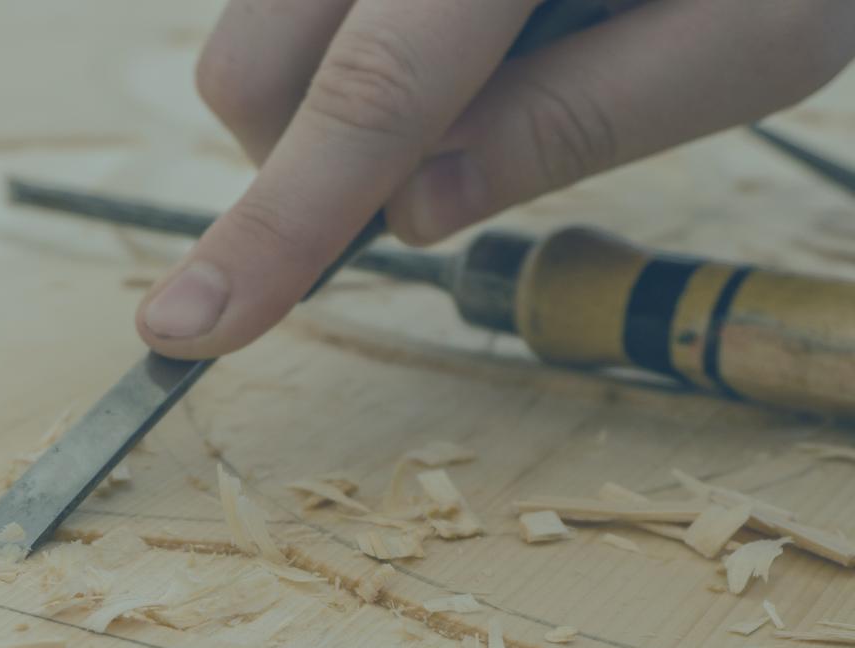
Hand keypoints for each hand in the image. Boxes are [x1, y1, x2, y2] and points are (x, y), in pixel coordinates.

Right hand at [137, 0, 854, 358]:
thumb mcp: (753, 37)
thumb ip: (580, 126)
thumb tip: (415, 212)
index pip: (370, 96)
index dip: (275, 227)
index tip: (181, 328)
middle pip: (253, 69)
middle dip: (308, 163)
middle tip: (440, 153)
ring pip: (256, 36)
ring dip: (333, 102)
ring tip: (476, 57)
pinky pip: (292, 8)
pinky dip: (344, 50)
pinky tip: (453, 26)